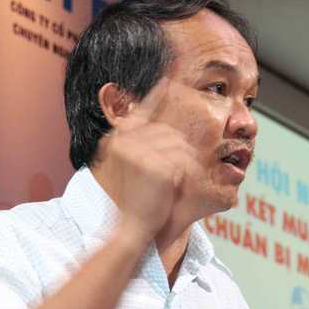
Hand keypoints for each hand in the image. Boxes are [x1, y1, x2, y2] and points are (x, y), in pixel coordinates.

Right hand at [97, 79, 203, 249]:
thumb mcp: (129, 165)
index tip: (169, 81)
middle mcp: (126, 142)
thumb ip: (137, 140)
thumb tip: (147, 114)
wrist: (132, 227)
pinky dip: (190, 170)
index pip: (141, 110)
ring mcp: (142, 154)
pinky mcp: (159, 168)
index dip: (157, 95)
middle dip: (179, 143)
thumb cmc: (133, 198)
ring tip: (183, 173)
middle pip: (166, 131)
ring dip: (186, 159)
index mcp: (117, 138)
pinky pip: (184, 160)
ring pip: (178, 145)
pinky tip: (187, 179)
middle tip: (187, 153)